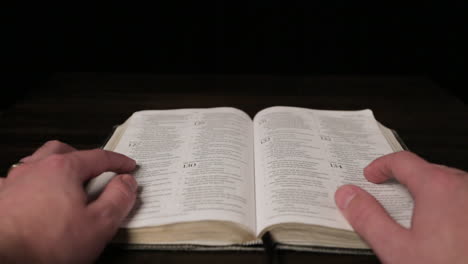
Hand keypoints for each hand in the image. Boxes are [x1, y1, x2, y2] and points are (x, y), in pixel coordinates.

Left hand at [0, 140, 137, 263]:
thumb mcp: (100, 224)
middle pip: (64, 151)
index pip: (99, 157)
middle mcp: (35, 169)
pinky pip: (16, 182)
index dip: (118, 161)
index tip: (128, 167)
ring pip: (37, 163)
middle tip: (96, 172)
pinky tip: (35, 199)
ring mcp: (13, 183)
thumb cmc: (44, 246)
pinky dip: (32, 185)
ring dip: (55, 168)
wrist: (2, 261)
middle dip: (83, 157)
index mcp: (63, 169)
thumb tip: (127, 183)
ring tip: (66, 185)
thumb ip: (118, 198)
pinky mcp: (0, 200)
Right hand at [335, 151, 467, 263]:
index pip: (403, 161)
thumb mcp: (397, 249)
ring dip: (429, 196)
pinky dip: (450, 208)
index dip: (381, 166)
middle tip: (387, 198)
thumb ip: (368, 218)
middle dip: (404, 182)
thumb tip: (348, 196)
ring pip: (449, 187)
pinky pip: (464, 201)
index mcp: (439, 187)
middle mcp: (465, 187)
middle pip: (427, 172)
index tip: (371, 175)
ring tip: (417, 221)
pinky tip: (445, 232)